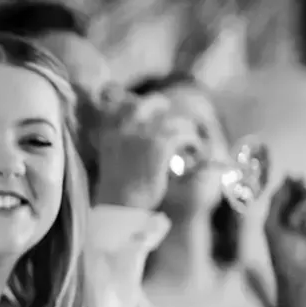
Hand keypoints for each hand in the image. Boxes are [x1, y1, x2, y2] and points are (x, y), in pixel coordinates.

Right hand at [90, 92, 197, 210]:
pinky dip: (193, 142)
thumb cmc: (118, 188)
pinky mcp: (160, 145)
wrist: (120, 204)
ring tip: (190, 142)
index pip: (127, 103)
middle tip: (175, 123)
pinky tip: (194, 150)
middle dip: (168, 110)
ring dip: (186, 130)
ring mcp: (143, 134)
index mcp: (111, 129)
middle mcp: (126, 127)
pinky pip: (184, 134)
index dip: (144, 104)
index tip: (156, 113)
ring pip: (175, 119)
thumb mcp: (111, 158)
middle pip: (153, 102)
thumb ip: (121, 141)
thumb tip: (139, 135)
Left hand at [264, 177, 305, 306]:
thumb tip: (291, 173)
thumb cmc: (283, 256)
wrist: (300, 281)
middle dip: (305, 202)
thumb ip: (278, 199)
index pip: (303, 189)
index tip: (297, 179)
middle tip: (294, 221)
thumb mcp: (272, 225)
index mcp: (299, 212)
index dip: (300, 183)